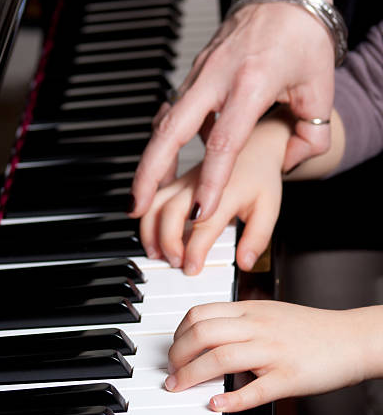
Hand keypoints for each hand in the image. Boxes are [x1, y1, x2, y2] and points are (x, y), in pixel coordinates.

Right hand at [129, 0, 334, 221]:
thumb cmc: (302, 34)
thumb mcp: (320, 87)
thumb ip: (311, 135)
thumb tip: (287, 163)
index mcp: (250, 83)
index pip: (223, 142)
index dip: (211, 180)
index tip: (200, 212)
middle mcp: (216, 78)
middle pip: (170, 130)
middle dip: (149, 173)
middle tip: (136, 207)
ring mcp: (199, 74)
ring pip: (164, 122)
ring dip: (153, 160)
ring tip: (147, 195)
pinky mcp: (194, 75)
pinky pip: (174, 111)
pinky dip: (167, 139)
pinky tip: (170, 160)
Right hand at [139, 113, 289, 273]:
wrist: (255, 145)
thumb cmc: (260, 176)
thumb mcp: (269, 208)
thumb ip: (257, 238)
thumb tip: (245, 262)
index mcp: (227, 190)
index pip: (206, 224)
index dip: (195, 250)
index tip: (193, 269)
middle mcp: (200, 182)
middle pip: (171, 211)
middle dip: (168, 241)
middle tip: (176, 262)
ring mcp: (184, 180)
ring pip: (154, 203)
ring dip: (150, 231)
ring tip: (156, 253)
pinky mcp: (175, 180)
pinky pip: (152, 197)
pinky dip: (145, 218)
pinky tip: (151, 234)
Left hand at [165, 301, 372, 412]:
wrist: (352, 338)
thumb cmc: (311, 329)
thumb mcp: (270, 313)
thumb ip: (240, 322)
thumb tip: (206, 336)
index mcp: (251, 310)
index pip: (200, 314)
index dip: (178, 333)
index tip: (173, 350)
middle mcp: (258, 326)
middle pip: (202, 333)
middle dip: (177, 355)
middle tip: (171, 373)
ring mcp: (273, 351)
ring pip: (220, 357)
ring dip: (191, 374)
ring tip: (179, 387)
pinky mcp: (289, 377)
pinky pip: (255, 389)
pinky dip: (231, 399)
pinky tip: (215, 405)